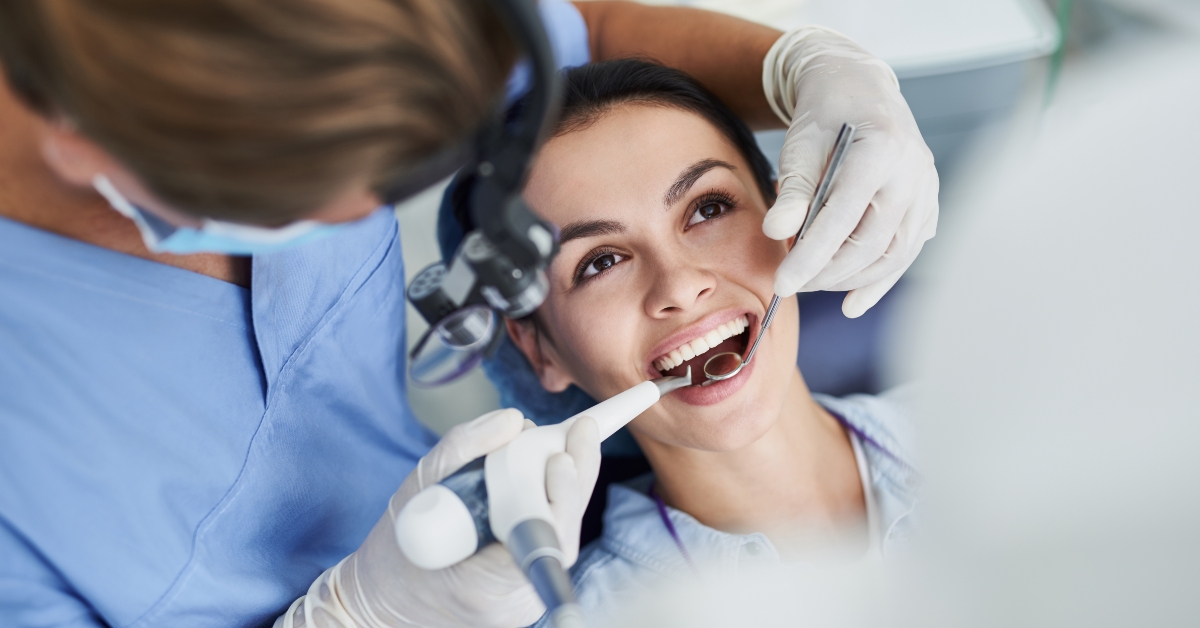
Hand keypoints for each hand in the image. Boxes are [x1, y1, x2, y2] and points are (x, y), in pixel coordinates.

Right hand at [274, 409, 600, 627]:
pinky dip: (550, 503)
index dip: (562, 495)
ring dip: (564, 488)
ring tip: (564, 445)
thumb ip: (462, 451)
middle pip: (563, 533)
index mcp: (484, 586)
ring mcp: (523, 602)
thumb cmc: (395, 552)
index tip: (564, 456)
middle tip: (582, 431)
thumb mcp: (416, 491)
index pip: (544, 540)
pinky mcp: (526, 590)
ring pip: (560, 535)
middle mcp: (513, 602)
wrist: (384, 601)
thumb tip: (513, 420)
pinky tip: (548, 474)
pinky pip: (548, 539)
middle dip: (575, 477)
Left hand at [763, 27, 938, 317]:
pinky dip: (880, 280)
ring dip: (852, 280)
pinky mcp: (928, 204)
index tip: (783, 283)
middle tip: (793, 284)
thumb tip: (777, 233)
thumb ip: (793, 190)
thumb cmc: (826, 115)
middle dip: (829, 273)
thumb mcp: (800, 144)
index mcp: (880, 150)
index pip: (843, 219)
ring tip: (815, 285)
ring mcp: (926, 189)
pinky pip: (907, 251)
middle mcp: (913, 172)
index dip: (811, 257)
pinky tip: (854, 302)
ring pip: (894, 254)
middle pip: (872, 243)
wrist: (860, 89)